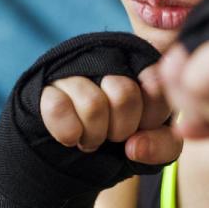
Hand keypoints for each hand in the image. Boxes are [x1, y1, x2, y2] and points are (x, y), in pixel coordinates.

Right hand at [40, 67, 181, 164]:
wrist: (75, 144)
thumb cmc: (123, 136)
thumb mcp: (153, 142)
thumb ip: (163, 145)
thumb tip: (135, 147)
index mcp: (140, 68)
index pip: (155, 84)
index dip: (151, 117)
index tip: (144, 126)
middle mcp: (107, 62)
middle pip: (123, 94)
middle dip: (122, 128)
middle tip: (115, 135)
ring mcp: (73, 73)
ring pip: (92, 104)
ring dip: (94, 136)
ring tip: (93, 138)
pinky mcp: (45, 88)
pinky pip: (57, 109)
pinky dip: (69, 133)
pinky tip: (72, 137)